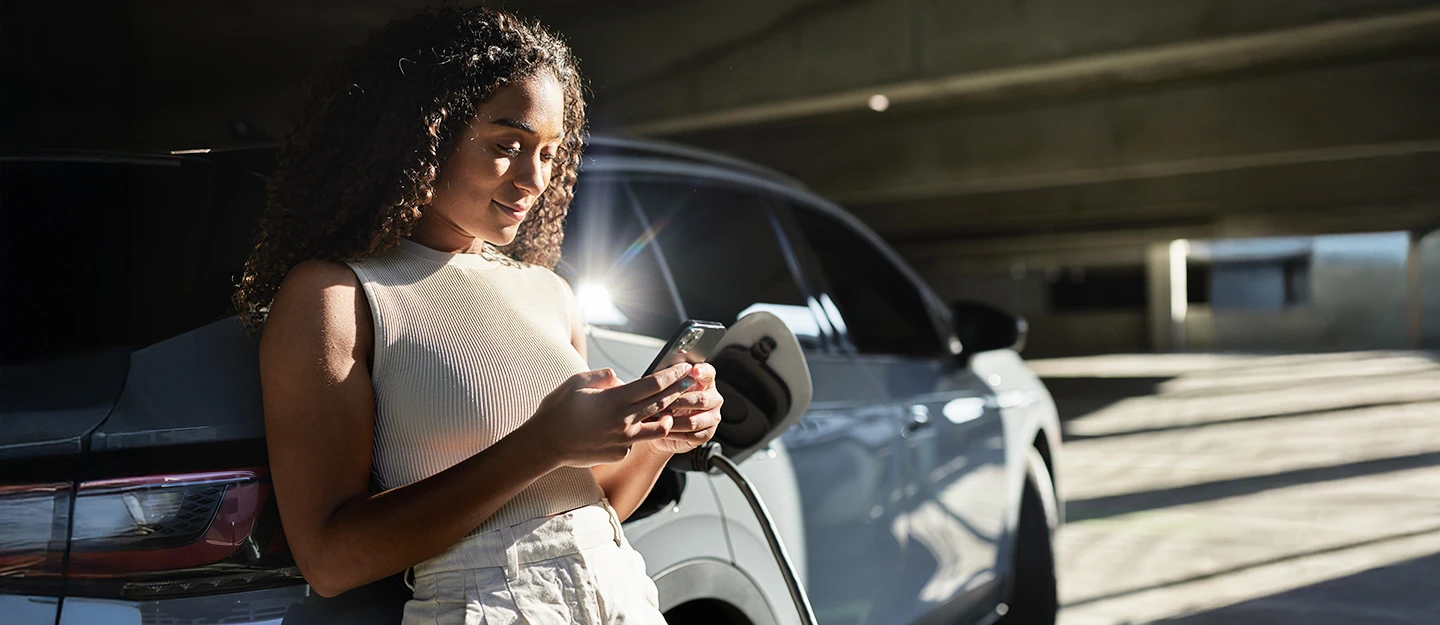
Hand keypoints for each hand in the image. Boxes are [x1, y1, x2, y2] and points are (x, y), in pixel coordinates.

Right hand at [523, 363, 694, 467]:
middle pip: (661, 403)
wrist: (545, 444)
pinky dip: (636, 433)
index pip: (653, 384)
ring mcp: (624, 440)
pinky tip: (630, 428)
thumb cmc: (557, 410)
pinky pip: (634, 441)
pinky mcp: (619, 453)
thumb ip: (605, 377)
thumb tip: (622, 379)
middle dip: (678, 391)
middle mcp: (624, 421)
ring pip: (657, 427)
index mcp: (615, 399)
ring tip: (671, 410)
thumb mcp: (578, 382)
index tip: (683, 368)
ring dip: (667, 416)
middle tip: (692, 382)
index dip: (671, 375)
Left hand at [646, 362, 722, 454]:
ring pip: (693, 421)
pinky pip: (691, 435)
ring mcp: (712, 417)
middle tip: (661, 404)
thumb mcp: (666, 387)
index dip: (703, 371)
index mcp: (706, 382)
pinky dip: (675, 433)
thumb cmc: (666, 402)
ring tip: (659, 419)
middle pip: (701, 399)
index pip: (708, 373)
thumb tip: (672, 367)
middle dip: (678, 402)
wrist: (661, 425)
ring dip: (673, 421)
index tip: (695, 370)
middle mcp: (713, 399)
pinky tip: (664, 429)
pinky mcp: (707, 434)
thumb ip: (672, 378)